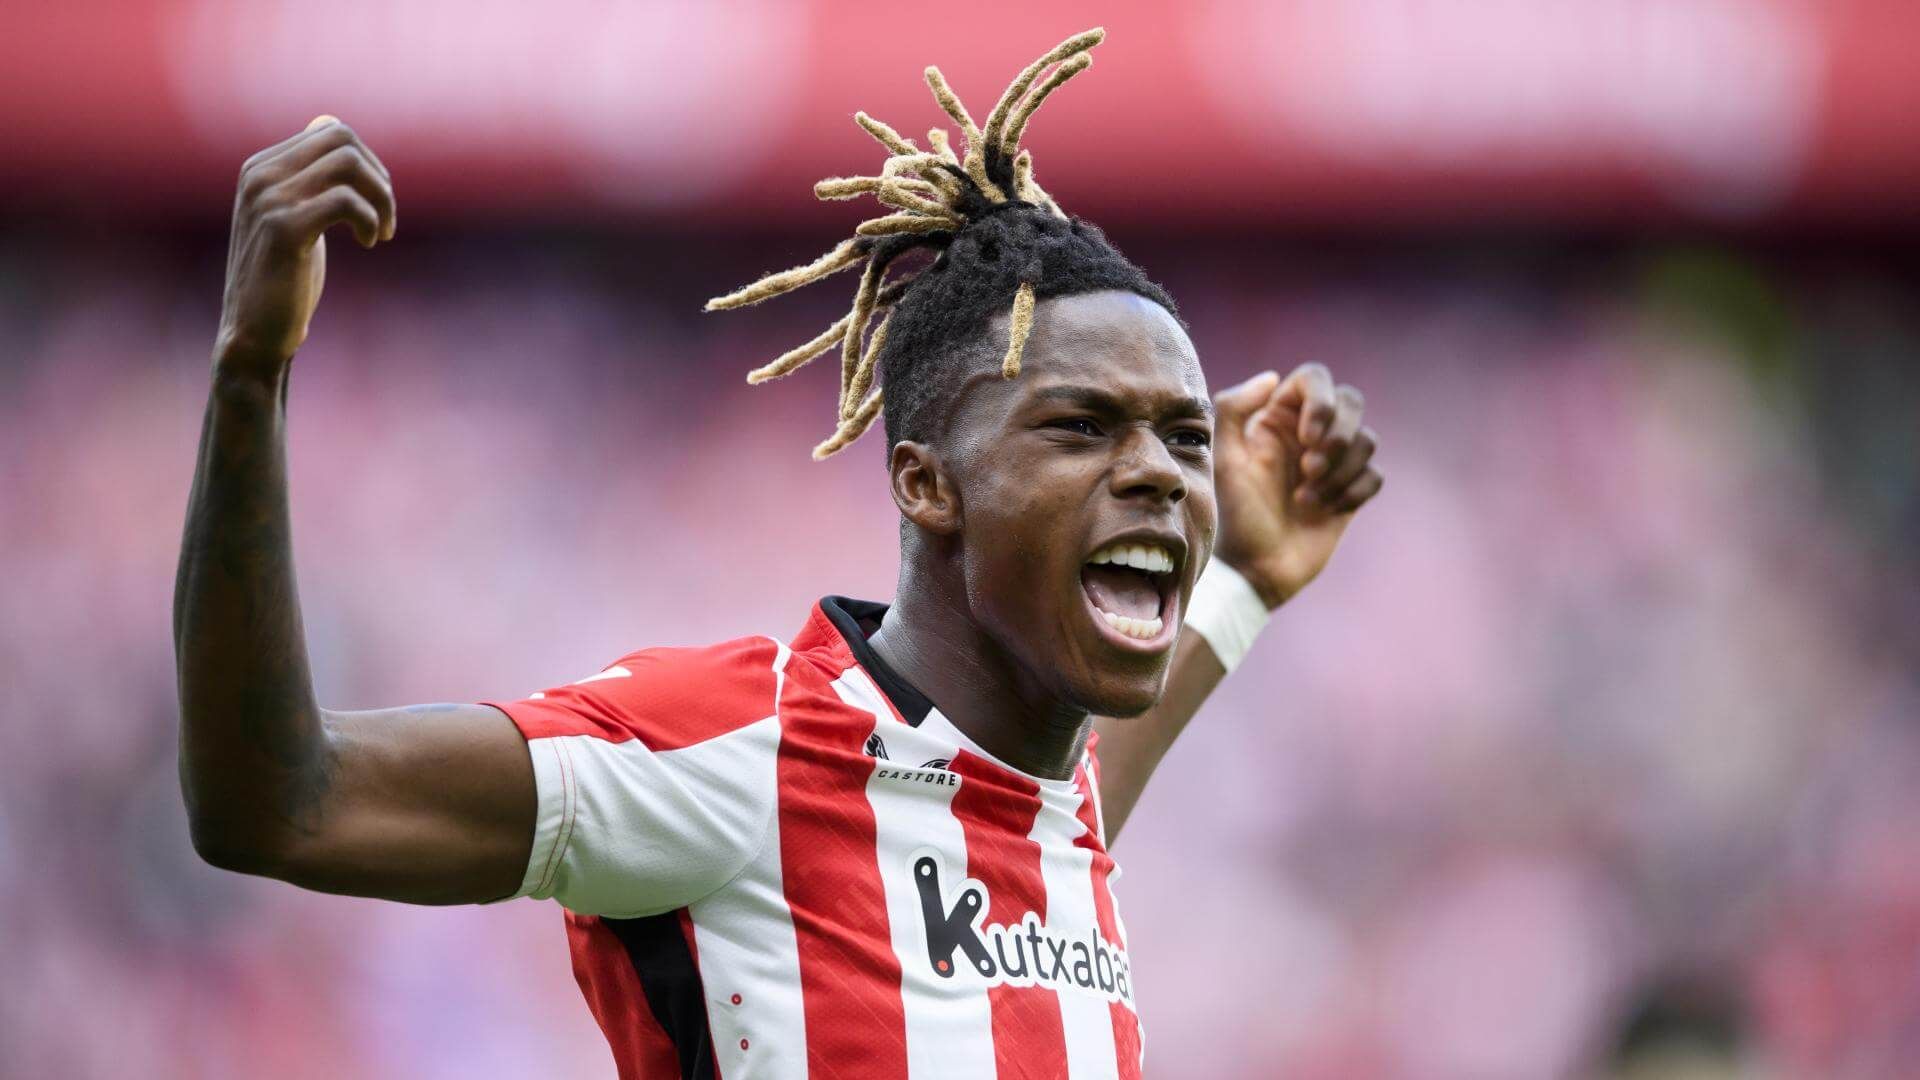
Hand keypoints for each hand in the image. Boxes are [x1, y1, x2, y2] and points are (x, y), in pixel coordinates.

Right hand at [213, 116, 395, 378]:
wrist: (255, 333)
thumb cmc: (284, 278)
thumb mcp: (294, 216)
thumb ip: (309, 176)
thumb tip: (328, 126)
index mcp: (260, 167)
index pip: (331, 130)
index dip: (368, 163)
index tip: (375, 202)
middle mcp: (259, 175)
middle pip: (342, 138)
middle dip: (378, 177)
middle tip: (385, 218)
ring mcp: (268, 199)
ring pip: (348, 163)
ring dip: (381, 198)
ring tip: (381, 232)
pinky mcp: (284, 229)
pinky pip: (346, 201)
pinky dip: (370, 219)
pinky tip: (369, 242)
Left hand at [1209, 363, 1382, 607]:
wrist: (1255, 569)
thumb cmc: (1235, 515)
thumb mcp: (1224, 460)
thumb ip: (1234, 409)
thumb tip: (1273, 377)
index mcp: (1277, 418)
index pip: (1315, 378)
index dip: (1321, 400)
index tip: (1308, 437)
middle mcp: (1307, 434)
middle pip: (1351, 400)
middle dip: (1339, 434)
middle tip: (1309, 468)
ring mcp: (1332, 463)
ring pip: (1367, 439)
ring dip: (1340, 471)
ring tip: (1305, 499)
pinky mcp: (1350, 492)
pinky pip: (1375, 475)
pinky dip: (1353, 492)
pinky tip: (1324, 512)